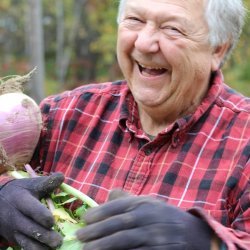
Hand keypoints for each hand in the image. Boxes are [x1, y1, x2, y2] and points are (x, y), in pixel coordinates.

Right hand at [0, 172, 63, 249]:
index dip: (44, 218)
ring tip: (54, 247)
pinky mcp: (14, 238)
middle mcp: (17, 217)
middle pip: (31, 230)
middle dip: (46, 237)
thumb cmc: (20, 191)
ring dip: (42, 247)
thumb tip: (62, 176)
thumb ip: (48, 182)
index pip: (33, 211)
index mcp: (22, 201)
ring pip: (27, 243)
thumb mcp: (32, 184)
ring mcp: (14, 230)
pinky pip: (24, 247)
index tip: (52, 221)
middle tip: (58, 241)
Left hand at [76, 190, 212, 249]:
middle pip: (118, 225)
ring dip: (103, 246)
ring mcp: (155, 237)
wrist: (194, 234)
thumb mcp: (149, 202)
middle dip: (96, 231)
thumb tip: (109, 193)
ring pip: (124, 241)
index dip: (99, 212)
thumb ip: (128, 198)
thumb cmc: (165, 216)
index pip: (118, 206)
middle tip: (79, 237)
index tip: (84, 219)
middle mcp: (149, 218)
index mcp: (144, 203)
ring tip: (86, 249)